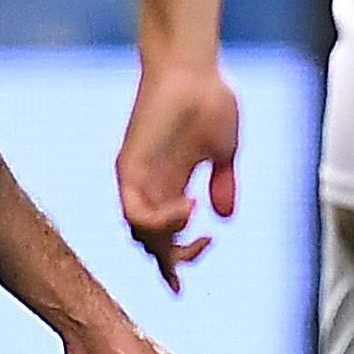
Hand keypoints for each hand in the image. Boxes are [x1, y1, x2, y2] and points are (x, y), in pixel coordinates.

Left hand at [117, 56, 243, 293]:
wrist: (193, 69)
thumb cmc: (210, 101)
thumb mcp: (224, 153)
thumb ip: (223, 184)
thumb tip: (225, 215)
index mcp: (170, 186)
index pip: (166, 237)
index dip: (176, 262)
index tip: (185, 284)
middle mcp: (149, 187)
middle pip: (151, 243)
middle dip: (174, 260)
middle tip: (204, 247)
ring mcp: (137, 179)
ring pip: (140, 234)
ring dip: (169, 241)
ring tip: (195, 227)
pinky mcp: (128, 168)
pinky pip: (135, 213)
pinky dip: (160, 222)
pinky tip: (188, 209)